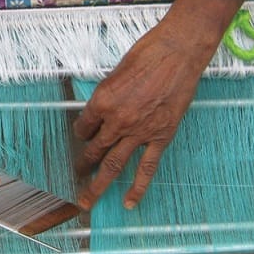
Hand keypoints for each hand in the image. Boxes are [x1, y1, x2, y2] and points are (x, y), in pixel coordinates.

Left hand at [73, 18, 214, 210]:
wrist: (179, 52)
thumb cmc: (148, 54)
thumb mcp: (116, 73)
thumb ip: (107, 96)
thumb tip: (102, 110)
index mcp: (102, 101)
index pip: (83, 126)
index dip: (80, 133)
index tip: (81, 137)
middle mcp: (117, 120)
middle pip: (94, 149)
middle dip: (82, 164)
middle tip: (75, 175)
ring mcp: (139, 131)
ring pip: (113, 165)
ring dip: (98, 184)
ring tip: (86, 200)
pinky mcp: (161, 136)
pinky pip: (146, 167)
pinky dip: (137, 187)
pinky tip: (128, 202)